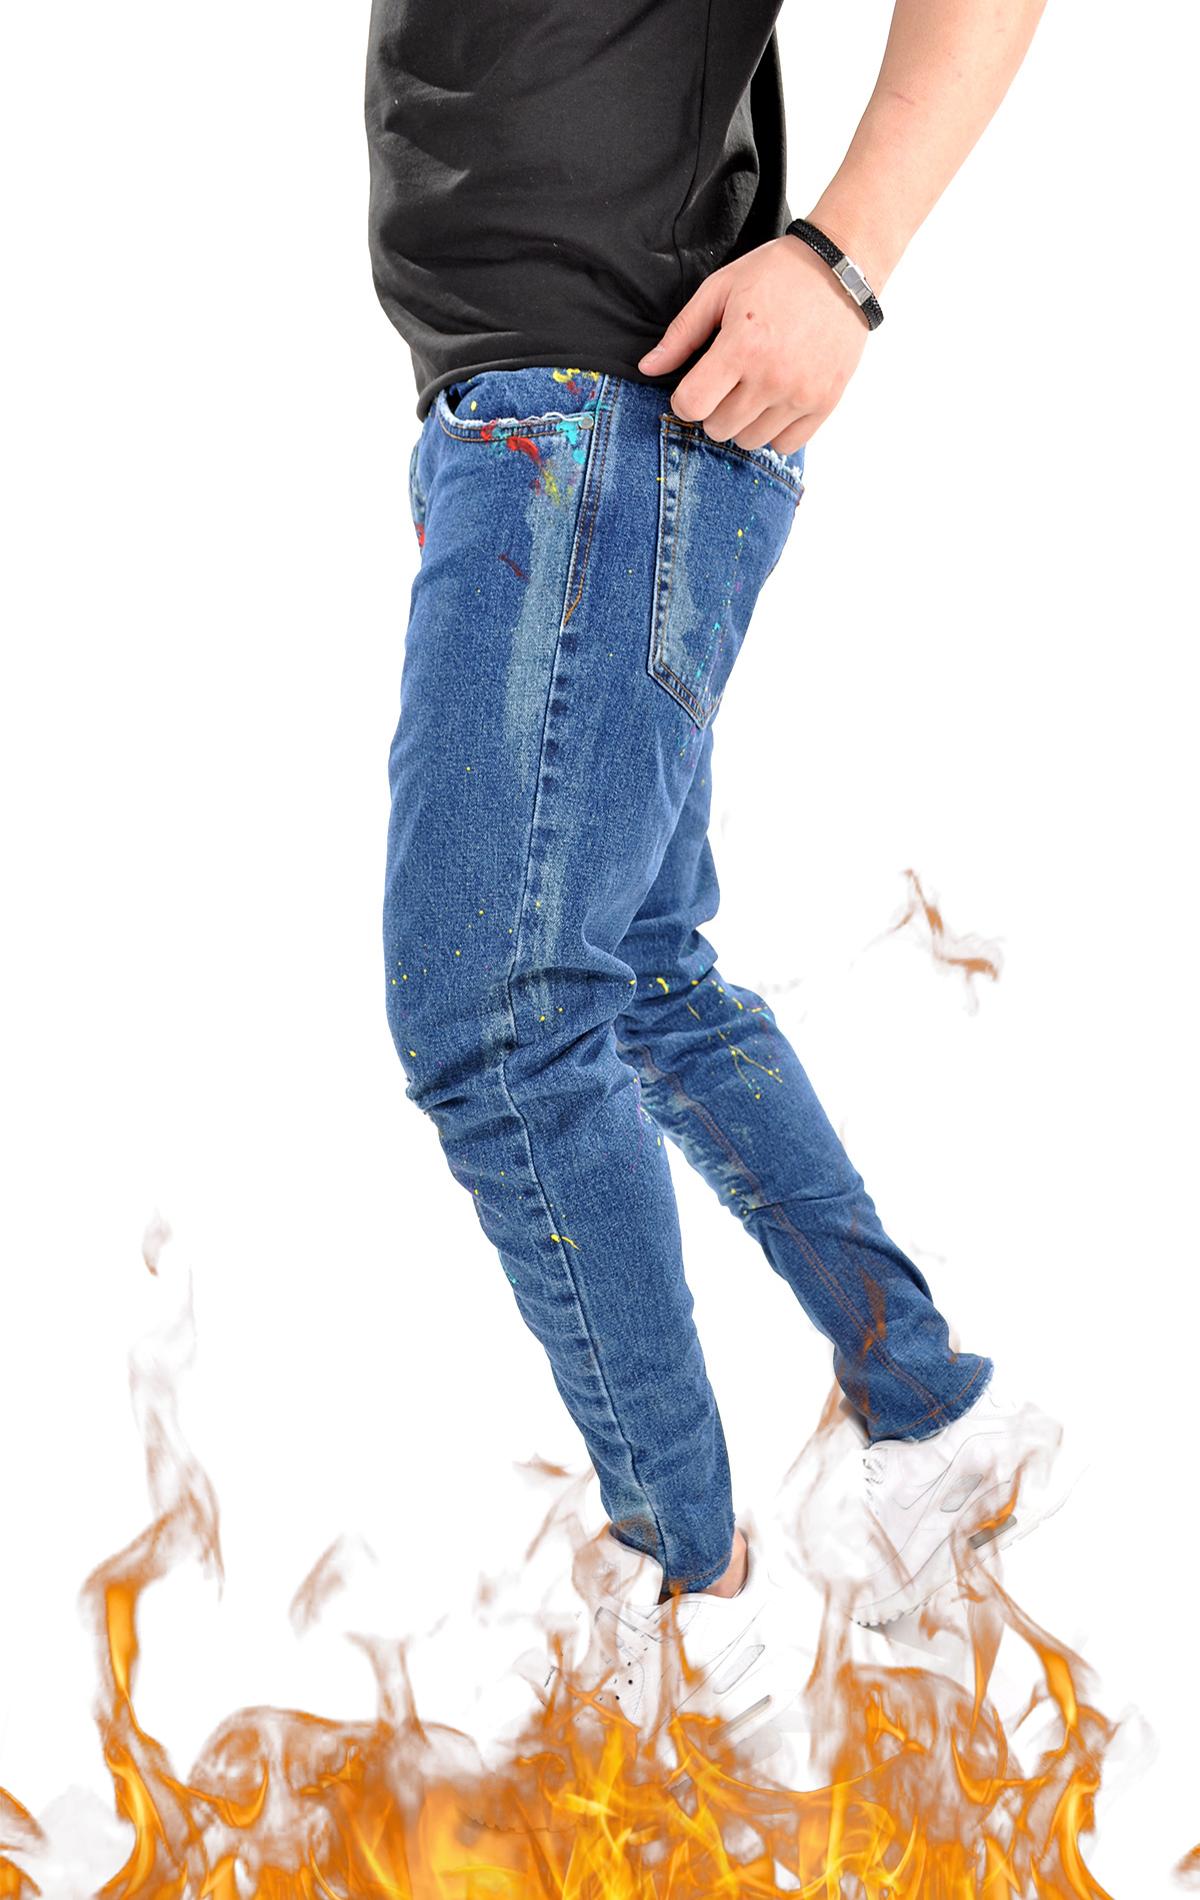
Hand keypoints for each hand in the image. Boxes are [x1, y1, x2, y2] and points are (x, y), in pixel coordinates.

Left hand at [637, 233, 873, 454]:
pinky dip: (775, 431)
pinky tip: (775, 402)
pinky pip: (786, 445)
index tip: (694, 384)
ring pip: (750, 441)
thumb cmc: (776, 274)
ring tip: (753, 389)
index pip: (692, 405)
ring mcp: (801, 394)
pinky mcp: (825, 403)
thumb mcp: (720, 290)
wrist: (841, 269)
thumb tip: (648, 368)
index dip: (684, 398)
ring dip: (743, 422)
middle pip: (718, 428)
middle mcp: (773, 377)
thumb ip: (682, 333)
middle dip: (713, 409)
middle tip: (726, 383)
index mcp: (742, 346)